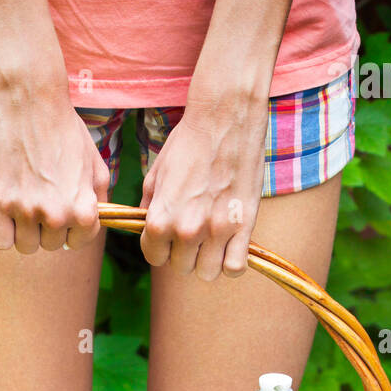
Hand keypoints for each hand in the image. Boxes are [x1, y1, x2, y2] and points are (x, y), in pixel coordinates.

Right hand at [0, 83, 109, 253]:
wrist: (32, 103)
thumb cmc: (66, 131)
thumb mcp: (96, 166)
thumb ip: (99, 200)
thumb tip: (91, 224)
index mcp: (84, 210)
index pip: (79, 242)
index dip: (73, 228)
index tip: (65, 211)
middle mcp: (57, 216)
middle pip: (52, 245)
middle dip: (49, 227)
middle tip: (43, 198)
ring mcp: (28, 211)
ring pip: (27, 247)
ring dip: (26, 232)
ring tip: (26, 206)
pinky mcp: (1, 204)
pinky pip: (2, 242)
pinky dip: (4, 233)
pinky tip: (7, 215)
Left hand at [140, 98, 268, 280]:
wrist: (225, 117)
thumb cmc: (188, 142)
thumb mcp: (156, 174)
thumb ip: (149, 208)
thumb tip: (147, 230)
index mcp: (160, 219)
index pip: (154, 257)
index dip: (160, 246)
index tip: (169, 233)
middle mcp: (187, 229)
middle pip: (180, 268)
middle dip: (183, 252)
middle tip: (193, 229)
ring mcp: (217, 230)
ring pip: (206, 273)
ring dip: (207, 259)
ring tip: (211, 239)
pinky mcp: (244, 226)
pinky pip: (234, 268)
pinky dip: (232, 262)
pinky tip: (230, 245)